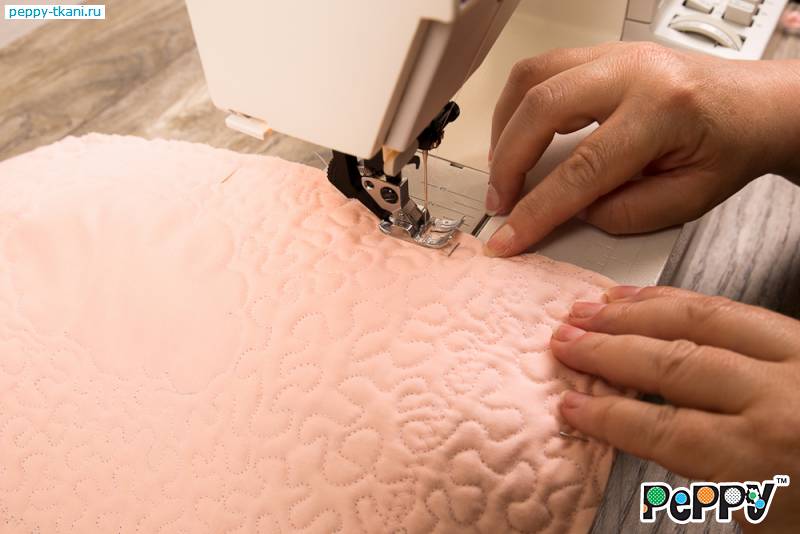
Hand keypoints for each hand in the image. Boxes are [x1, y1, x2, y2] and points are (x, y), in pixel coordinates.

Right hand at [485, 42, 799, 256]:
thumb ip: (627, 212)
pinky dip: (517, 105)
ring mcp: (615, 55)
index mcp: (664, 110)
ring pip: (532, 78)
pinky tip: (517, 134)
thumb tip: (573, 211)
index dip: (537, 210)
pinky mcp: (602, 54)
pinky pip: (541, 68)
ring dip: (504, 128)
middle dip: (508, 163)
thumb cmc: (731, 145)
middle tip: (500, 201)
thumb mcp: (690, 198)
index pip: (581, 168)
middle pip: (542, 109)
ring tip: (502, 168)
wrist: (756, 105)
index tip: (511, 236)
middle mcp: (634, 71)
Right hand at [551, 286, 799, 532]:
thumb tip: (646, 437)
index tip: (571, 404)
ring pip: (703, 321)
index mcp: (769, 456)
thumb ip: (708, 479)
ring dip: (636, 313)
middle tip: (563, 341)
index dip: (610, 415)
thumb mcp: (767, 517)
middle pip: (674, 364)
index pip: (666, 429)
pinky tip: (648, 297)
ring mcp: (799, 357)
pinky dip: (682, 300)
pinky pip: (735, 306)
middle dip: (610, 351)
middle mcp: (782, 397)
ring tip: (588, 308)